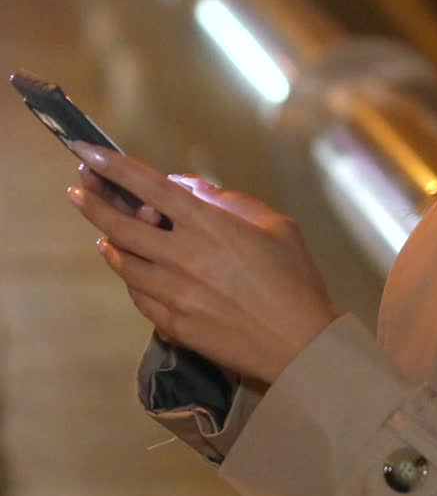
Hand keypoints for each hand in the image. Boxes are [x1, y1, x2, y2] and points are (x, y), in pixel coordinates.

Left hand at [68, 143, 340, 383]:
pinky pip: (139, 295)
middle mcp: (183, 255)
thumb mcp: (273, 224)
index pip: (148, 186)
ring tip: (102, 231)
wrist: (300, 343)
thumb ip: (226, 200)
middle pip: (121, 225)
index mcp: (209, 224)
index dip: (112, 166)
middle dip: (94, 202)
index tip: (85, 152)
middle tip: (78, 189)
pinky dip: (130, 276)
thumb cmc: (294, 278)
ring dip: (109, 241)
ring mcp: (174, 293)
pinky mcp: (174, 324)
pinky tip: (129, 269)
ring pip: (124, 262)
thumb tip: (185, 187)